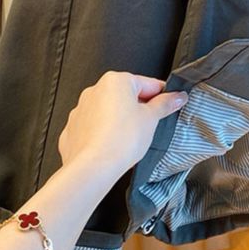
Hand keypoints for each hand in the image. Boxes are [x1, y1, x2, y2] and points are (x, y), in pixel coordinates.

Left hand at [58, 71, 187, 177]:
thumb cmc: (120, 140)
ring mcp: (81, 110)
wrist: (94, 168)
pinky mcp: (73, 130)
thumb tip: (176, 97)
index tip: (170, 104)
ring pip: (109, 111)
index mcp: (115, 81)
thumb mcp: (152, 119)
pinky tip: (113, 144)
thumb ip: (165, 104)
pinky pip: (94, 127)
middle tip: (150, 124)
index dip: (162, 96)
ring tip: (131, 138)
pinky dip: (104, 133)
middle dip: (139, 108)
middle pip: (127, 96)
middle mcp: (95, 91)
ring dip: (121, 120)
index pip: (148, 83)